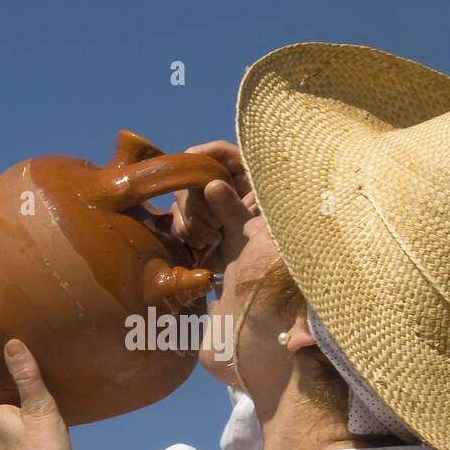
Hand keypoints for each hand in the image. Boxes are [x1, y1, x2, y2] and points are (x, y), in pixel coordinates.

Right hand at [170, 141, 258, 256]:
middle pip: (196, 174)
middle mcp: (232, 193)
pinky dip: (186, 231)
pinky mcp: (201, 230)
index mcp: (252, 185)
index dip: (208, 152)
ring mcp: (214, 211)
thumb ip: (234, 207)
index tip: (191, 158)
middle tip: (214, 223)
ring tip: (213, 240)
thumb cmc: (268, 264)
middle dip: (197, 199)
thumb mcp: (256, 233)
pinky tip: (202, 246)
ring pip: (184, 197)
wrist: (257, 297)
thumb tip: (211, 186)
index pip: (225, 153)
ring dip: (191, 218)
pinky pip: (180, 219)